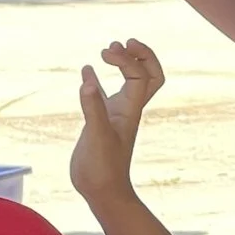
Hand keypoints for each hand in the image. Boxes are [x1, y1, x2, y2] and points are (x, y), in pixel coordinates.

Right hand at [73, 38, 164, 204]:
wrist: (101, 191)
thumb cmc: (102, 168)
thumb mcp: (96, 137)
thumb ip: (93, 109)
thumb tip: (87, 80)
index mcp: (131, 109)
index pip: (140, 74)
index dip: (127, 58)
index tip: (106, 53)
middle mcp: (127, 109)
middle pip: (148, 75)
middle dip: (140, 55)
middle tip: (121, 42)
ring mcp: (115, 114)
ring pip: (129, 83)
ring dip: (124, 63)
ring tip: (108, 49)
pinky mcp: (100, 122)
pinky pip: (103, 95)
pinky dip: (97, 80)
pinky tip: (86, 70)